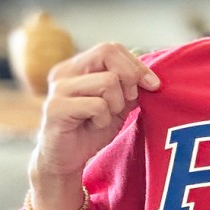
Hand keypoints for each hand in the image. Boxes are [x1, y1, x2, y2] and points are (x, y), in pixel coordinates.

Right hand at [32, 42, 160, 181]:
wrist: (66, 161)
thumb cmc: (91, 130)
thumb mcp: (119, 104)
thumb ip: (132, 87)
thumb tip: (152, 77)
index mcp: (78, 66)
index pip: (112, 48)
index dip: (137, 65)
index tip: (153, 85)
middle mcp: (64, 71)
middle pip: (107, 53)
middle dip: (129, 78)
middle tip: (126, 103)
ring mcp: (58, 89)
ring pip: (108, 81)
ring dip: (116, 105)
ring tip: (104, 118)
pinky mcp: (56, 108)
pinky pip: (97, 105)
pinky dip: (104, 119)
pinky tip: (94, 126)